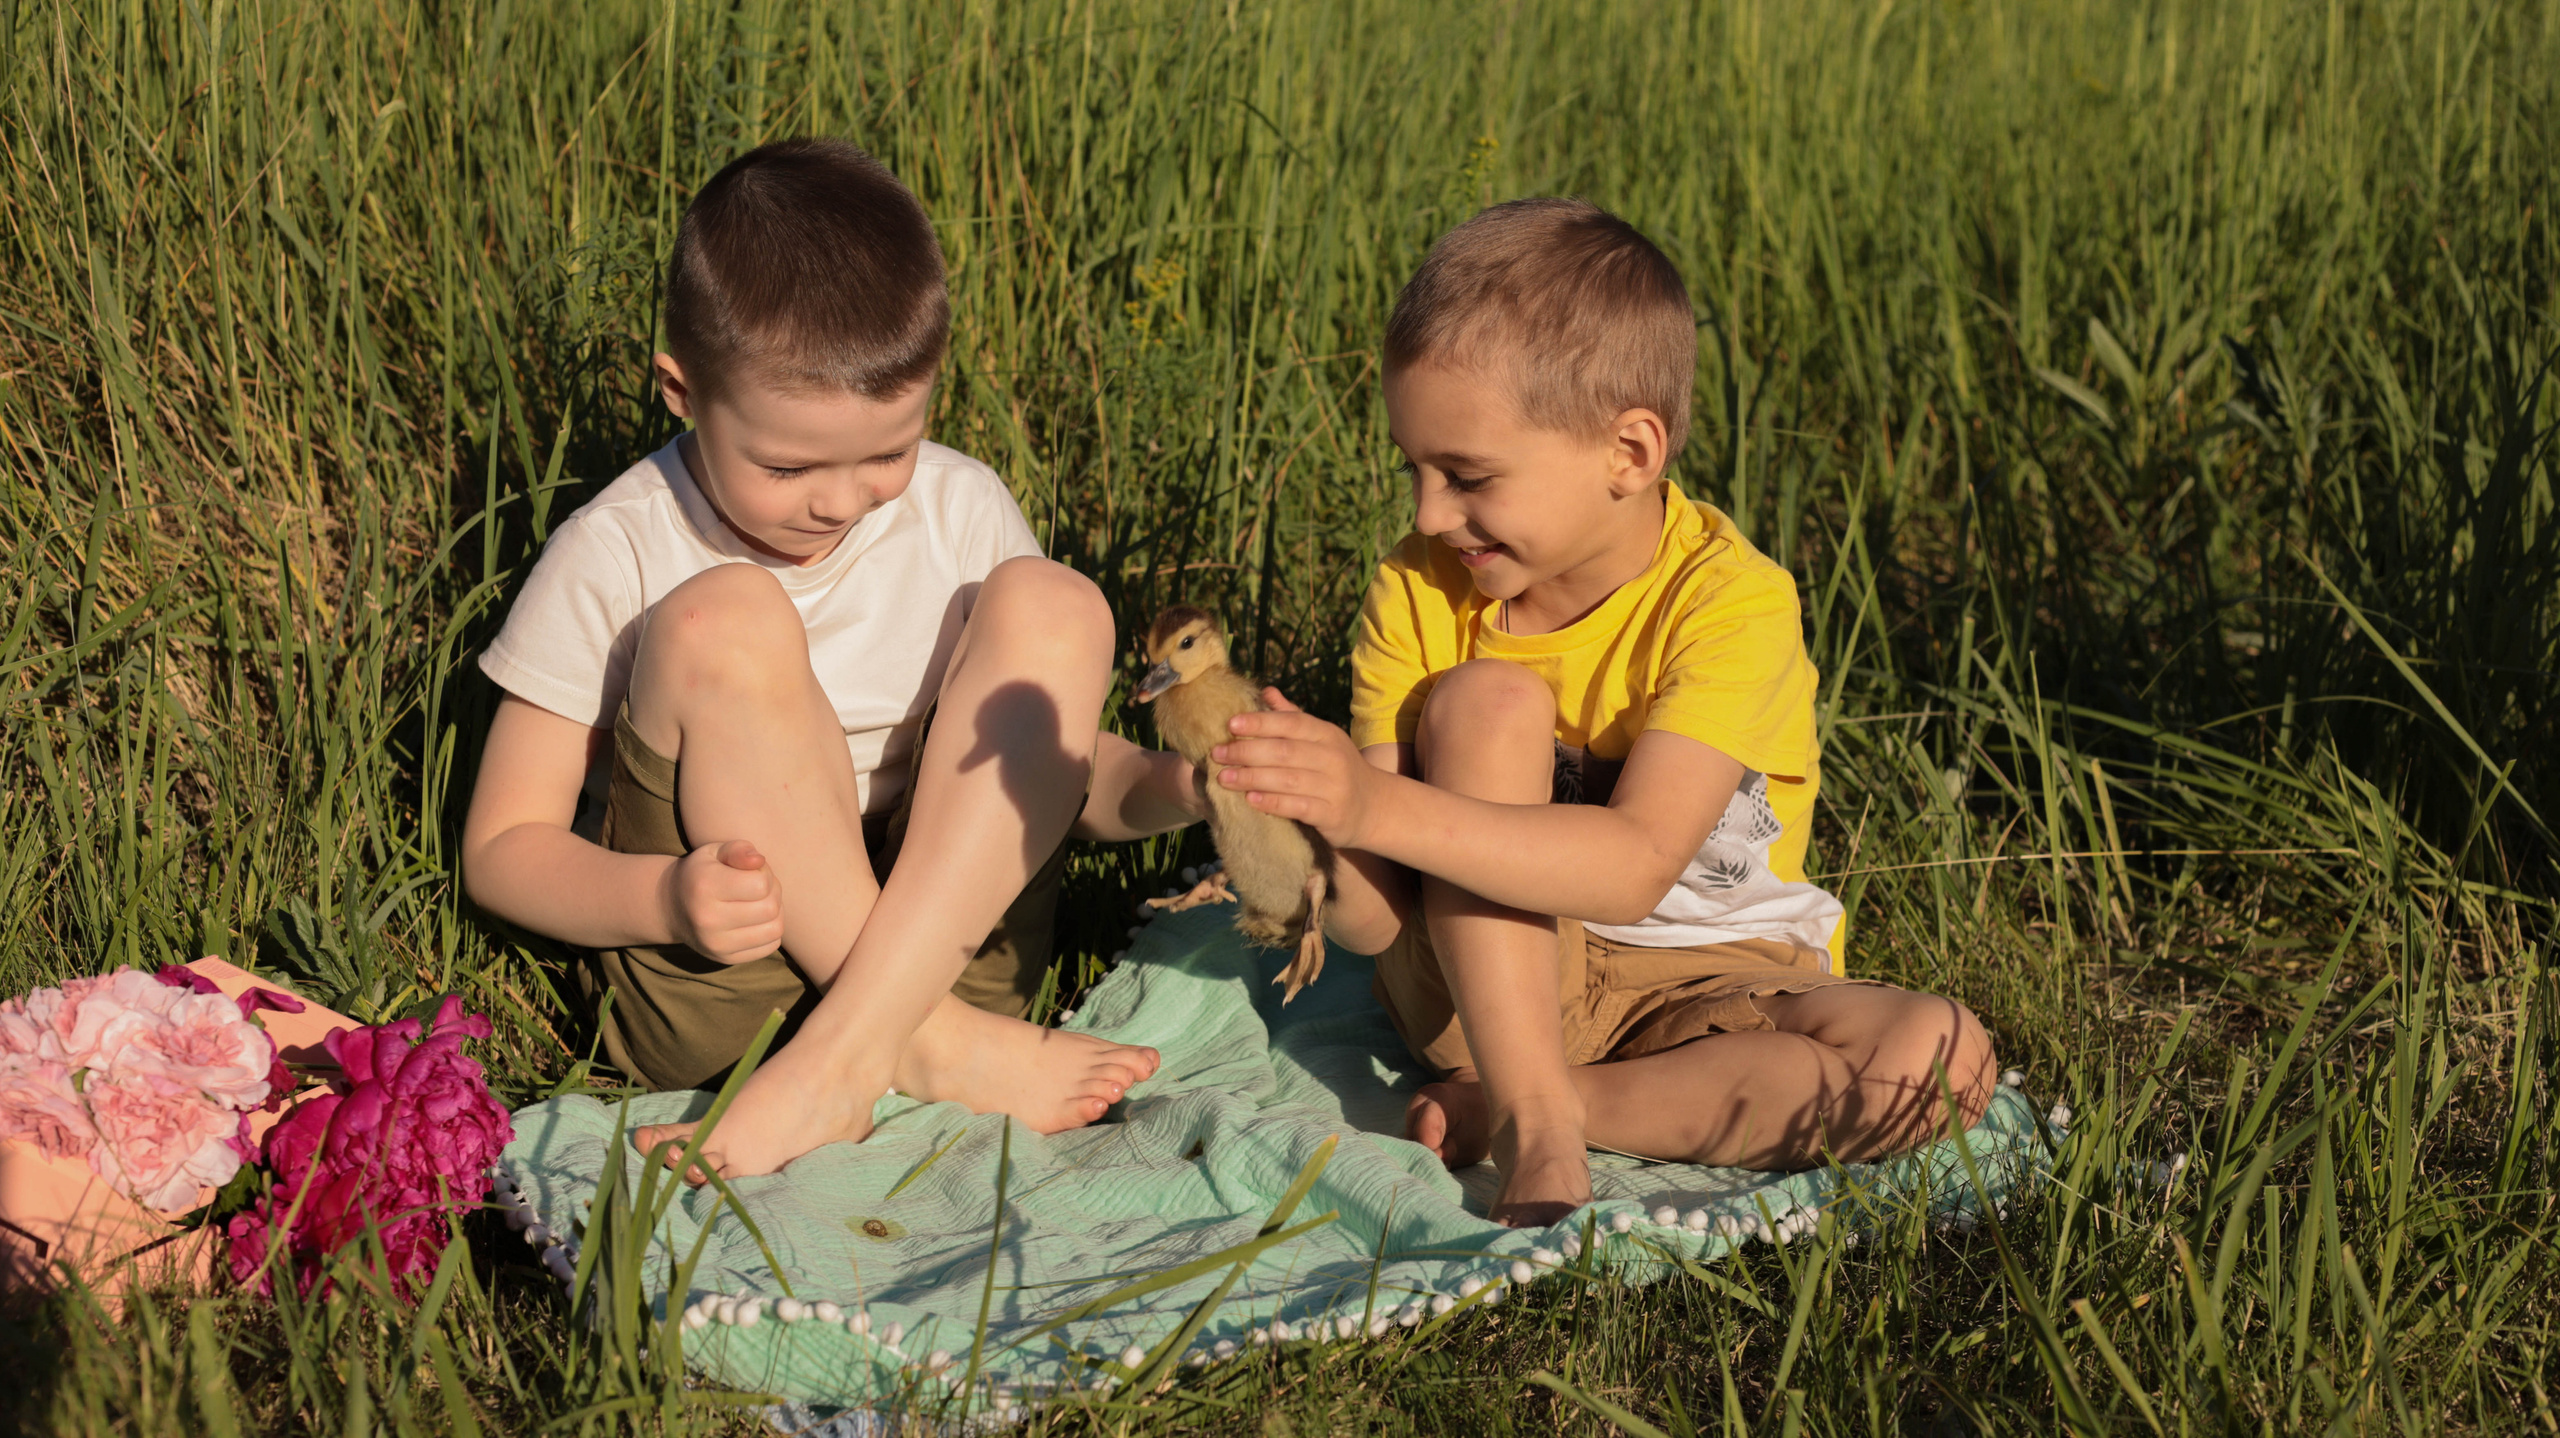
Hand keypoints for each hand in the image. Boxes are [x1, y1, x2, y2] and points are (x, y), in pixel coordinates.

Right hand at [660, 839, 784, 963]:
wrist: (671, 907)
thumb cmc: (701, 873)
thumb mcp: (714, 852)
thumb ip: (738, 849)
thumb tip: (759, 861)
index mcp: (705, 887)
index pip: (761, 884)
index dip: (765, 873)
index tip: (753, 871)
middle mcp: (708, 919)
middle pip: (770, 908)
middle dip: (773, 892)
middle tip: (759, 886)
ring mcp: (716, 944)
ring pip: (774, 929)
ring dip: (775, 912)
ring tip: (760, 902)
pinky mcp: (726, 958)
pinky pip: (770, 946)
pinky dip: (770, 930)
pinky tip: (756, 919)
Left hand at [1211, 691, 1377, 848]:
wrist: (1375, 806)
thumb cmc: (1338, 769)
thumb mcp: (1322, 740)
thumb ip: (1293, 717)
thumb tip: (1267, 691)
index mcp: (1326, 734)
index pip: (1291, 723)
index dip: (1260, 722)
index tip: (1230, 724)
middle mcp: (1331, 757)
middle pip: (1283, 751)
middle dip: (1246, 751)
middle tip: (1217, 754)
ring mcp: (1333, 786)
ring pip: (1286, 779)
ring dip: (1251, 777)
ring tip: (1224, 777)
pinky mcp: (1331, 814)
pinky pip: (1297, 806)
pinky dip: (1272, 802)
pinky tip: (1250, 799)